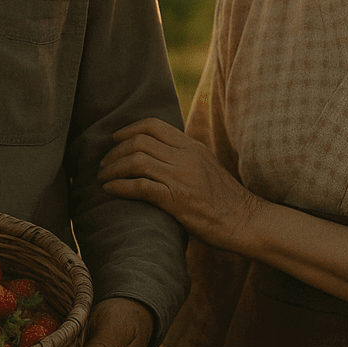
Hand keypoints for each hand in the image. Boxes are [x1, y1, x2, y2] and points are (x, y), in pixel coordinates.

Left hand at [100, 118, 260, 249]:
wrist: (244, 220)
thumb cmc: (225, 199)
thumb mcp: (206, 167)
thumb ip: (185, 158)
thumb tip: (159, 156)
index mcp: (192, 146)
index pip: (154, 126)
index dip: (129, 129)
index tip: (115, 139)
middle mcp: (185, 157)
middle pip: (139, 142)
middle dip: (115, 151)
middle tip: (104, 164)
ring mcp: (180, 177)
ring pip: (135, 161)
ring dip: (113, 169)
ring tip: (103, 178)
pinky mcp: (176, 199)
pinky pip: (139, 186)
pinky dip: (119, 186)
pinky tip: (110, 191)